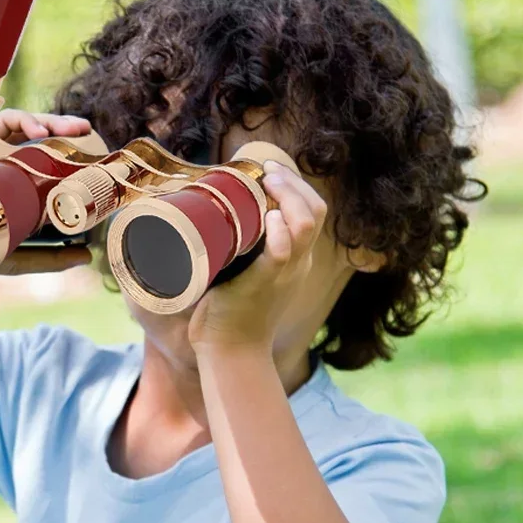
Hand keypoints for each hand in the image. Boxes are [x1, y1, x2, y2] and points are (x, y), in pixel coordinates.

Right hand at [0, 111, 94, 274]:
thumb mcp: (20, 255)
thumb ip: (52, 259)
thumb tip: (87, 257)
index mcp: (22, 184)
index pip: (52, 161)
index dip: (75, 155)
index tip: (97, 159)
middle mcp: (11, 163)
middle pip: (45, 140)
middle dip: (70, 133)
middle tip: (91, 136)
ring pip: (29, 125)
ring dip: (55, 121)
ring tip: (76, 129)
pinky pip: (5, 121)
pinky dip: (25, 119)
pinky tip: (40, 132)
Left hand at [188, 160, 327, 351]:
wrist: (230, 353)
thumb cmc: (229, 314)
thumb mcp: (241, 275)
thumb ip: (237, 250)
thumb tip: (207, 220)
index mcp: (294, 260)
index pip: (312, 212)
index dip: (297, 186)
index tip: (269, 170)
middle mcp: (296, 264)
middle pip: (315, 211)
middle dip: (294, 183)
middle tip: (267, 170)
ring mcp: (282, 274)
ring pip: (304, 225)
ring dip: (288, 197)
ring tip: (268, 183)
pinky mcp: (262, 284)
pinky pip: (281, 254)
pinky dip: (279, 233)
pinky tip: (269, 218)